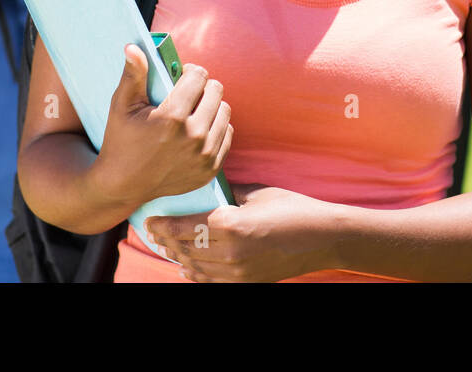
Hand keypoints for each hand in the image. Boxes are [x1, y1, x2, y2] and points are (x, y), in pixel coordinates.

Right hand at [90, 45, 232, 211]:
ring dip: (211, 106)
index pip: (199, 76)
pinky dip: (215, 128)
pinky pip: (227, 134)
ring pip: (224, 111)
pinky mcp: (211, 169)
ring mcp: (204, 155)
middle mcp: (194, 137)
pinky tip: (198, 129)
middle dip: (202, 86)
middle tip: (187, 93)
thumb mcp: (122, 106)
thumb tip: (134, 47)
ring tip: (193, 110)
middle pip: (216, 91)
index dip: (189, 72)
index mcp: (172, 117)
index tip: (181, 76)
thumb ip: (133, 75)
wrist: (123, 186)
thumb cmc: (121, 141)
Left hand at [144, 185, 339, 282]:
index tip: (149, 220)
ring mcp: (237, 271)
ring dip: (177, 257)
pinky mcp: (246, 282)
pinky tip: (187, 267)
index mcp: (230, 224)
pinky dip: (195, 273)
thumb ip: (228, 194)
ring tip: (166, 247)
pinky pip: (211, 280)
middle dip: (164, 241)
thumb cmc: (292, 208)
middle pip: (184, 248)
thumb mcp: (256, 193)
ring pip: (194, 267)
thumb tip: (207, 189)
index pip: (183, 227)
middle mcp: (229, 251)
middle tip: (152, 232)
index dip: (162, 225)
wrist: (322, 238)